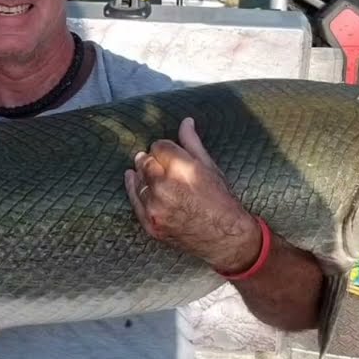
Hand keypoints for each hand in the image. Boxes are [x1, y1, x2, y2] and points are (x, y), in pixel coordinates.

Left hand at [123, 117, 261, 273]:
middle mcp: (164, 187)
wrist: (226, 238)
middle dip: (152, 159)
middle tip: (160, 162)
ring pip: (138, 179)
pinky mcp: (150, 224)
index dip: (165, 148)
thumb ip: (192, 143)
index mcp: (182, 169)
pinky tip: (132, 178)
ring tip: (152, 172)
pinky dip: (133, 188)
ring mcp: (155, 207)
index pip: (159, 146)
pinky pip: (134, 200)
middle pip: (145, 161)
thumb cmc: (222, 200)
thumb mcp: (210, 168)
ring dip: (144, 174)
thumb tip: (185, 121)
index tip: (169, 152)